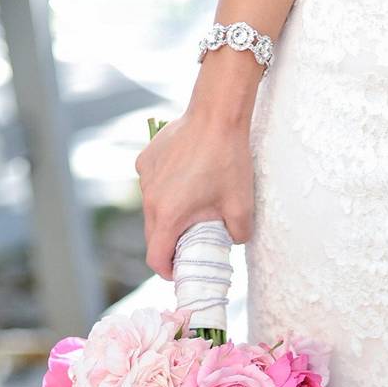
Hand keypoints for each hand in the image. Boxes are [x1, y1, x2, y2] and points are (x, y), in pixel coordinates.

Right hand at [136, 106, 253, 279]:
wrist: (216, 115)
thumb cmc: (229, 160)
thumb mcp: (242, 205)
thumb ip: (238, 235)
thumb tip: (231, 241)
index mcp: (169, 214)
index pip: (156, 257)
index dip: (168, 271)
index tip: (181, 271)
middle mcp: (149, 198)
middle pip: (153, 234)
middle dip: (171, 243)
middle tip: (194, 240)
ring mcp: (145, 177)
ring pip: (153, 209)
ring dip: (169, 214)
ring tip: (196, 203)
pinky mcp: (145, 160)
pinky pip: (153, 185)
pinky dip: (167, 189)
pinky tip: (188, 177)